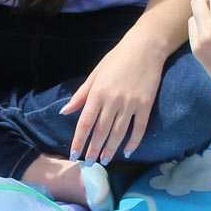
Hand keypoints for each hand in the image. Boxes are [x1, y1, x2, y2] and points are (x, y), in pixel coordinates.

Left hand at [61, 40, 164, 162]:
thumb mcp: (95, 74)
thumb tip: (65, 111)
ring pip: (118, 133)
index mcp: (97, 93)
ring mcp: (130, 104)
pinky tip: (127, 151)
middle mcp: (113, 101)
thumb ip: (81, 95)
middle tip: (89, 163)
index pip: (85, 122)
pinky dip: (133, 141)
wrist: (145, 47)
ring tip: (105, 161)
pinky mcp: (146, 105)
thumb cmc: (117, 59)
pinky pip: (139, 128)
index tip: (74, 154)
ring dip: (110, 149)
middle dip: (93, 150)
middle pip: (101, 131)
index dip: (79, 140)